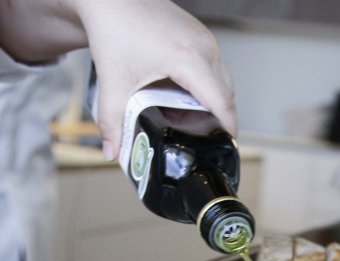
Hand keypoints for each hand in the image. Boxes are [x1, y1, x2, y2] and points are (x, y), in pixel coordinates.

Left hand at [76, 0, 236, 159]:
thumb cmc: (113, 29)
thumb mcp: (113, 82)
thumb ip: (112, 121)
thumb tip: (113, 151)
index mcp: (190, 59)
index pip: (222, 102)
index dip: (228, 127)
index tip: (225, 145)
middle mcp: (204, 47)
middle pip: (226, 94)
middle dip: (216, 118)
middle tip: (197, 135)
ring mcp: (205, 38)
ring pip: (222, 80)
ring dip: (211, 101)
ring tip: (185, 115)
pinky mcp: (200, 34)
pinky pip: (214, 66)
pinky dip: (205, 85)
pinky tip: (181, 94)